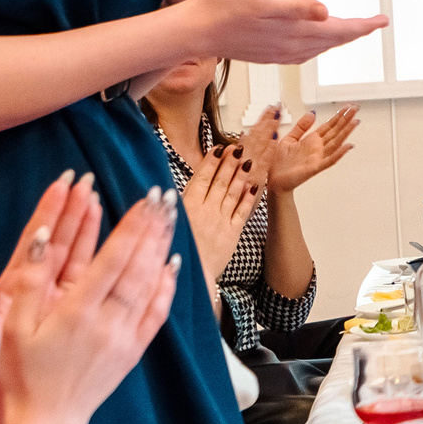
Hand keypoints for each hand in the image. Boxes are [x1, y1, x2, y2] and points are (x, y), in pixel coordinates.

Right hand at [0, 182, 179, 423]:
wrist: (49, 422)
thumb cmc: (22, 373)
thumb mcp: (14, 326)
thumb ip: (29, 280)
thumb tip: (42, 235)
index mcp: (76, 312)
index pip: (112, 258)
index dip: (131, 226)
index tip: (145, 198)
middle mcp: (107, 323)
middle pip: (137, 266)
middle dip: (152, 228)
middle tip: (164, 196)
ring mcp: (124, 338)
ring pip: (150, 286)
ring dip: (161, 249)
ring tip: (171, 218)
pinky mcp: (133, 352)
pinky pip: (156, 314)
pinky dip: (166, 287)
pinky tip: (172, 265)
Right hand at [182, 147, 260, 292]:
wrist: (191, 276)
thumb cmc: (177, 250)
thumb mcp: (170, 224)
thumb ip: (174, 205)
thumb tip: (168, 189)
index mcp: (188, 208)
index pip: (201, 179)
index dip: (211, 163)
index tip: (218, 149)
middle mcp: (205, 212)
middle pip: (219, 182)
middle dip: (229, 163)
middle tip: (237, 148)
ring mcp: (220, 222)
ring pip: (232, 193)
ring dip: (240, 176)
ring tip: (248, 160)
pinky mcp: (232, 233)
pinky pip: (242, 212)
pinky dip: (248, 199)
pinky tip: (254, 186)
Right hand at [185, 0, 385, 64]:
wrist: (193, 30)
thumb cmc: (222, 9)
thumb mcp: (261, 0)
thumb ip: (295, 7)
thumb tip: (325, 11)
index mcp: (293, 32)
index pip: (339, 31)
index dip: (363, 25)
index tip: (383, 20)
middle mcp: (290, 47)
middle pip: (333, 40)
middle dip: (355, 30)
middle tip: (374, 22)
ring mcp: (278, 53)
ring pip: (318, 46)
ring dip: (336, 36)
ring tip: (349, 28)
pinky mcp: (266, 53)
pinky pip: (302, 49)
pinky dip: (316, 40)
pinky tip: (312, 36)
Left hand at [243, 103, 356, 192]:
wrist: (274, 180)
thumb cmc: (280, 163)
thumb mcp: (289, 138)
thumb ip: (301, 126)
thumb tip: (312, 113)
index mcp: (311, 140)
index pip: (329, 125)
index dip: (338, 116)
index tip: (347, 107)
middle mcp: (317, 148)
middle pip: (335, 131)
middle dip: (346, 119)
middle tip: (356, 108)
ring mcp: (318, 157)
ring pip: (336, 142)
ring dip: (346, 132)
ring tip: (355, 122)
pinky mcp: (315, 167)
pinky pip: (329, 160)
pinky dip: (339, 153)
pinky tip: (348, 146)